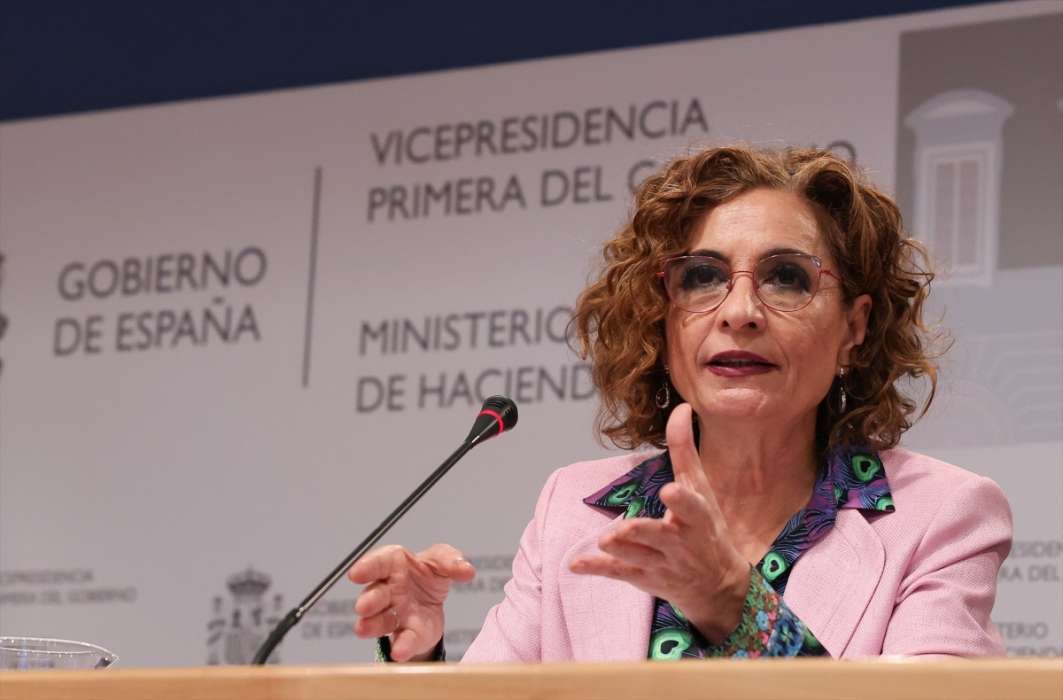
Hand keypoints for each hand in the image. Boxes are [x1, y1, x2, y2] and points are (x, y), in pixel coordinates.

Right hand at [348, 543, 474, 660]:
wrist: (434, 598)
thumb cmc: (428, 573)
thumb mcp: (442, 559)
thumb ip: (452, 561)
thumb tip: (466, 570)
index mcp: (394, 564)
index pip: (378, 562)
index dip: (366, 567)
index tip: (356, 574)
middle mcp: (388, 590)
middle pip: (375, 594)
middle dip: (368, 600)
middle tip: (362, 606)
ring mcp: (395, 614)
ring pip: (380, 620)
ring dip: (372, 625)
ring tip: (364, 629)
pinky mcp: (408, 633)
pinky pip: (404, 640)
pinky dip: (402, 647)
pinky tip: (399, 653)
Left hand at [569, 403, 749, 641]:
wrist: (717, 584)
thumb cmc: (706, 527)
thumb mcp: (700, 488)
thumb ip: (685, 449)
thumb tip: (681, 408)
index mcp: (696, 517)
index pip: (692, 507)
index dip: (680, 501)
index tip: (668, 491)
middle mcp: (680, 541)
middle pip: (660, 536)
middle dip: (643, 531)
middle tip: (625, 527)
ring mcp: (662, 562)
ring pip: (638, 556)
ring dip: (620, 549)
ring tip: (604, 540)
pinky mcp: (645, 577)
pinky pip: (619, 572)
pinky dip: (597, 568)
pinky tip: (575, 564)